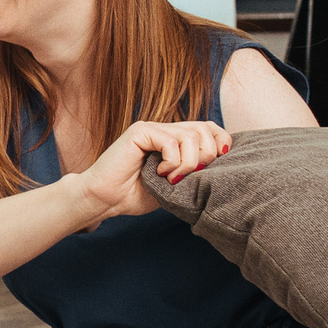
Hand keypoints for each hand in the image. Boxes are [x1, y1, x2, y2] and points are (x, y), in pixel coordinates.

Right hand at [75, 119, 231, 221]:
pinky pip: (171, 141)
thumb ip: (195, 170)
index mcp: (175, 139)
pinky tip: (159, 173)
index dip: (221, 143)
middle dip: (205, 157)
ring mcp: (152, 128)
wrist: (105, 199)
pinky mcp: (140, 131)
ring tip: (171, 179)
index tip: (215, 166)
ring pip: (191, 136)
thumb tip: (222, 162)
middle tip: (187, 178)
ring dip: (187, 164)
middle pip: (205, 129)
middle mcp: (165, 129)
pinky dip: (171, 162)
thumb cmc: (136, 195)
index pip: (211, 128)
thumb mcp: (176, 184)